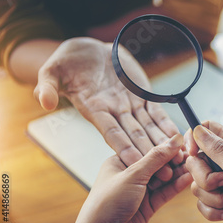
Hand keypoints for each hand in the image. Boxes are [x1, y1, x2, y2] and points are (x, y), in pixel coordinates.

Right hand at [33, 37, 181, 165]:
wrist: (87, 50)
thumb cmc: (66, 61)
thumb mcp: (51, 71)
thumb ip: (47, 86)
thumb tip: (44, 101)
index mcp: (94, 109)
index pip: (111, 132)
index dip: (124, 147)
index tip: (137, 162)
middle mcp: (113, 112)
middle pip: (134, 136)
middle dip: (149, 154)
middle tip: (166, 172)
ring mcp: (128, 105)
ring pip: (148, 127)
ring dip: (162, 143)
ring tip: (178, 158)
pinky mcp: (141, 96)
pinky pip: (156, 112)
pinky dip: (166, 123)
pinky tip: (178, 136)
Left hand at [63, 134, 191, 222]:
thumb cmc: (107, 202)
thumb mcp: (133, 174)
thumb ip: (156, 157)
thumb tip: (175, 139)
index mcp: (120, 160)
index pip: (147, 149)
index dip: (165, 147)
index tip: (181, 145)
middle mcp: (130, 174)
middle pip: (157, 163)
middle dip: (173, 160)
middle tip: (190, 157)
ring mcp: (139, 190)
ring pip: (163, 178)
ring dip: (178, 173)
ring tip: (195, 167)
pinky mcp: (148, 205)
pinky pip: (165, 192)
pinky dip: (176, 186)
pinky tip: (188, 179)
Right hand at [184, 121, 222, 222]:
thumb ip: (218, 150)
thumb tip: (198, 129)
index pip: (207, 129)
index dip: (195, 138)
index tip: (193, 153)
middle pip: (197, 160)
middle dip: (204, 177)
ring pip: (198, 184)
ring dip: (211, 197)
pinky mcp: (222, 198)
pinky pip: (203, 202)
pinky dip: (213, 210)